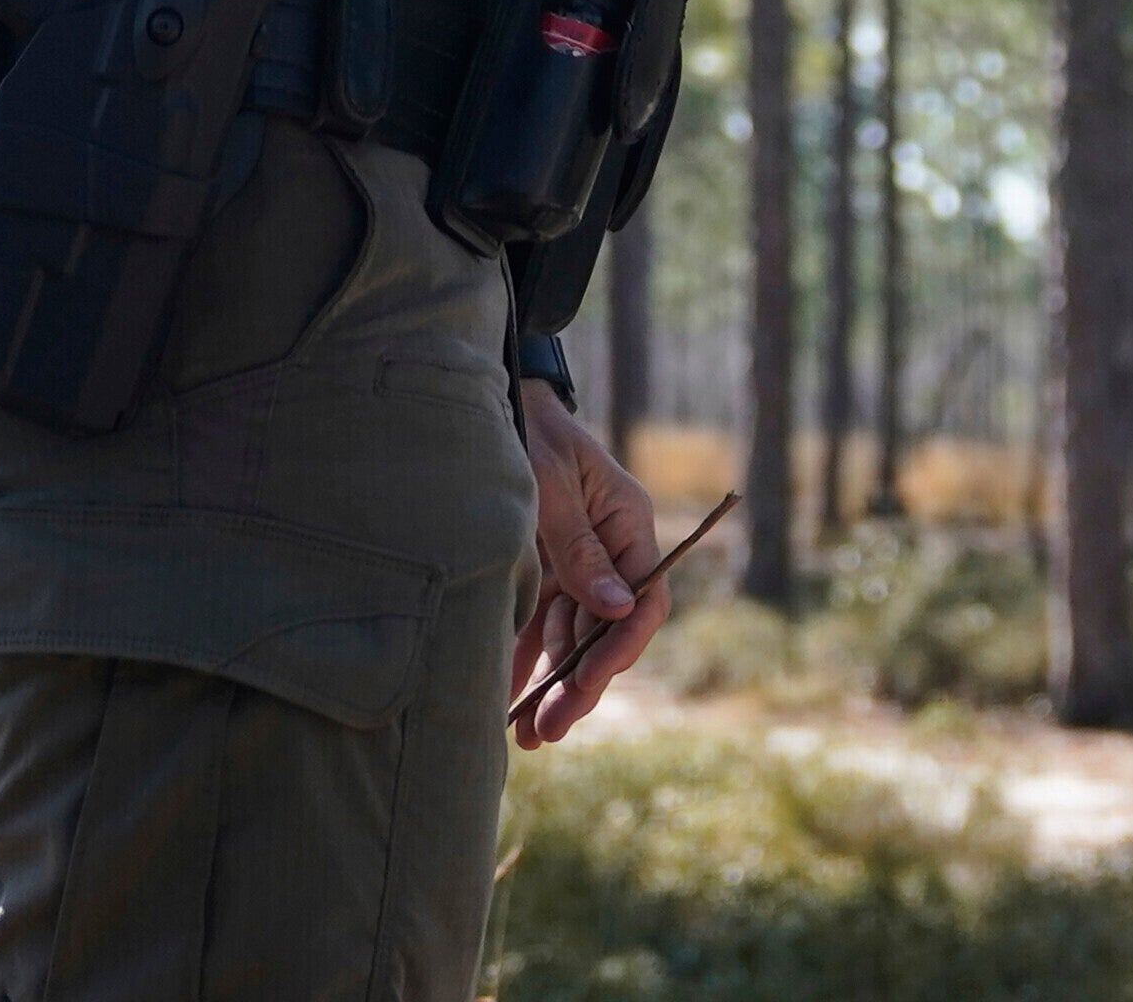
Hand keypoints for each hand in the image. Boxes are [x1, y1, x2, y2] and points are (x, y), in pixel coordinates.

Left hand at [508, 379, 671, 746]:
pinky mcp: (542, 569)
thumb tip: (617, 609)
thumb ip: (579, 545)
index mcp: (628, 521)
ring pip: (572, 638)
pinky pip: (539, 625)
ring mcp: (575, 562)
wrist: (487, 397)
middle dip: (580, 684)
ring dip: (552, 686)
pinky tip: (505, 700)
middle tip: (548, 730)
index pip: (645, 600)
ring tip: (526, 735)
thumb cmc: (526, 428)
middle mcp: (609, 548)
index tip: (587, 683)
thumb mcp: (549, 483)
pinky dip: (524, 661)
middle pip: (606, 630)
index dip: (621, 647)